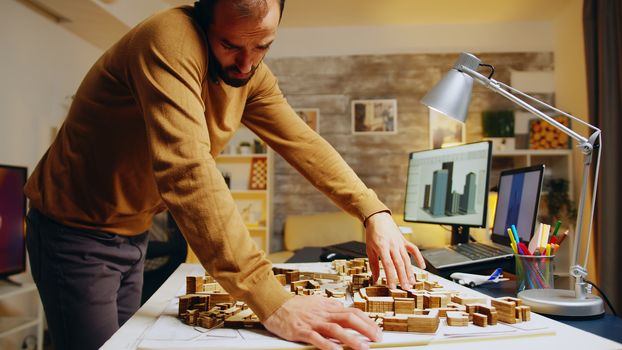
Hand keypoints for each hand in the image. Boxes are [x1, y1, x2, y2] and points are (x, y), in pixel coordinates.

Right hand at [263, 295, 380, 349]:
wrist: (274, 304)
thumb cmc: (294, 306)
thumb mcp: (316, 302)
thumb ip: (330, 307)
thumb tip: (344, 310)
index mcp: (328, 307)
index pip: (353, 311)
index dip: (367, 320)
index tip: (377, 329)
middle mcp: (323, 313)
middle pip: (350, 318)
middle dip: (366, 329)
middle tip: (378, 339)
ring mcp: (313, 322)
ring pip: (336, 329)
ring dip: (352, 339)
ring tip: (363, 348)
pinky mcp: (301, 331)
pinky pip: (317, 338)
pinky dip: (327, 345)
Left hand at [365, 212, 425, 289]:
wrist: (378, 219)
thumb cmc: (372, 234)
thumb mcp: (369, 249)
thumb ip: (373, 265)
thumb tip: (375, 279)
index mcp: (382, 247)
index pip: (388, 265)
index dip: (391, 276)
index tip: (393, 287)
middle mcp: (393, 245)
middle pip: (399, 264)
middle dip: (403, 277)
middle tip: (406, 288)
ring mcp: (400, 243)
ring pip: (407, 259)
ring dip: (410, 272)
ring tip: (412, 283)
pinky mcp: (405, 241)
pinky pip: (414, 250)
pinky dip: (419, 258)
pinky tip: (423, 267)